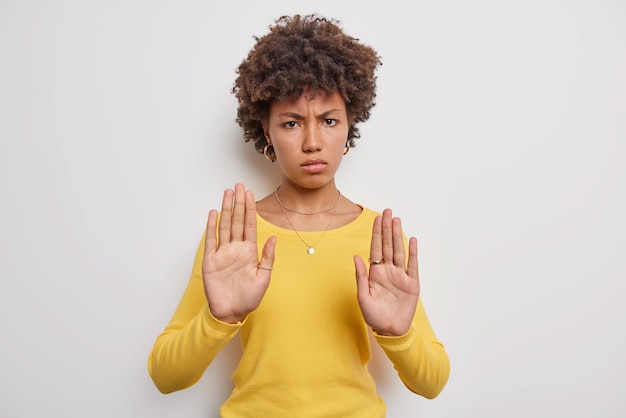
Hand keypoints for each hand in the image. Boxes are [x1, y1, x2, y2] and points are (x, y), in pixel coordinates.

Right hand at [202, 183, 275, 323]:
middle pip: (237, 220)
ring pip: (225, 226)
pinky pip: (211, 240)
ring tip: (227, 193)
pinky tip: (214, 213)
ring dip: (226, 209)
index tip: (250, 194)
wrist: (232, 312)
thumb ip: (267, 257)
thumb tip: (273, 238)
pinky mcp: (210, 260)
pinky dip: (212, 226)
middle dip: (238, 203)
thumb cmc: (249, 297)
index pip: (249, 225)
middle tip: (238, 186)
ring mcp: (222, 253)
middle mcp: (235, 248)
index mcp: (249, 251)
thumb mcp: (264, 277)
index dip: (250, 209)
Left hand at [354, 209, 419, 335]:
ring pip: (399, 251)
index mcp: (375, 273)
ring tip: (397, 220)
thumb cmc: (374, 315)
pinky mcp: (412, 284)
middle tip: (387, 212)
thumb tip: (356, 257)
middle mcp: (388, 271)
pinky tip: (412, 240)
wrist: (389, 330)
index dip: (376, 233)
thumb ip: (360, 276)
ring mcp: (400, 276)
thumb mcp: (363, 297)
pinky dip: (412, 253)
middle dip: (387, 228)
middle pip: (388, 245)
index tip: (376, 218)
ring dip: (398, 235)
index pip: (375, 248)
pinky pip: (413, 266)